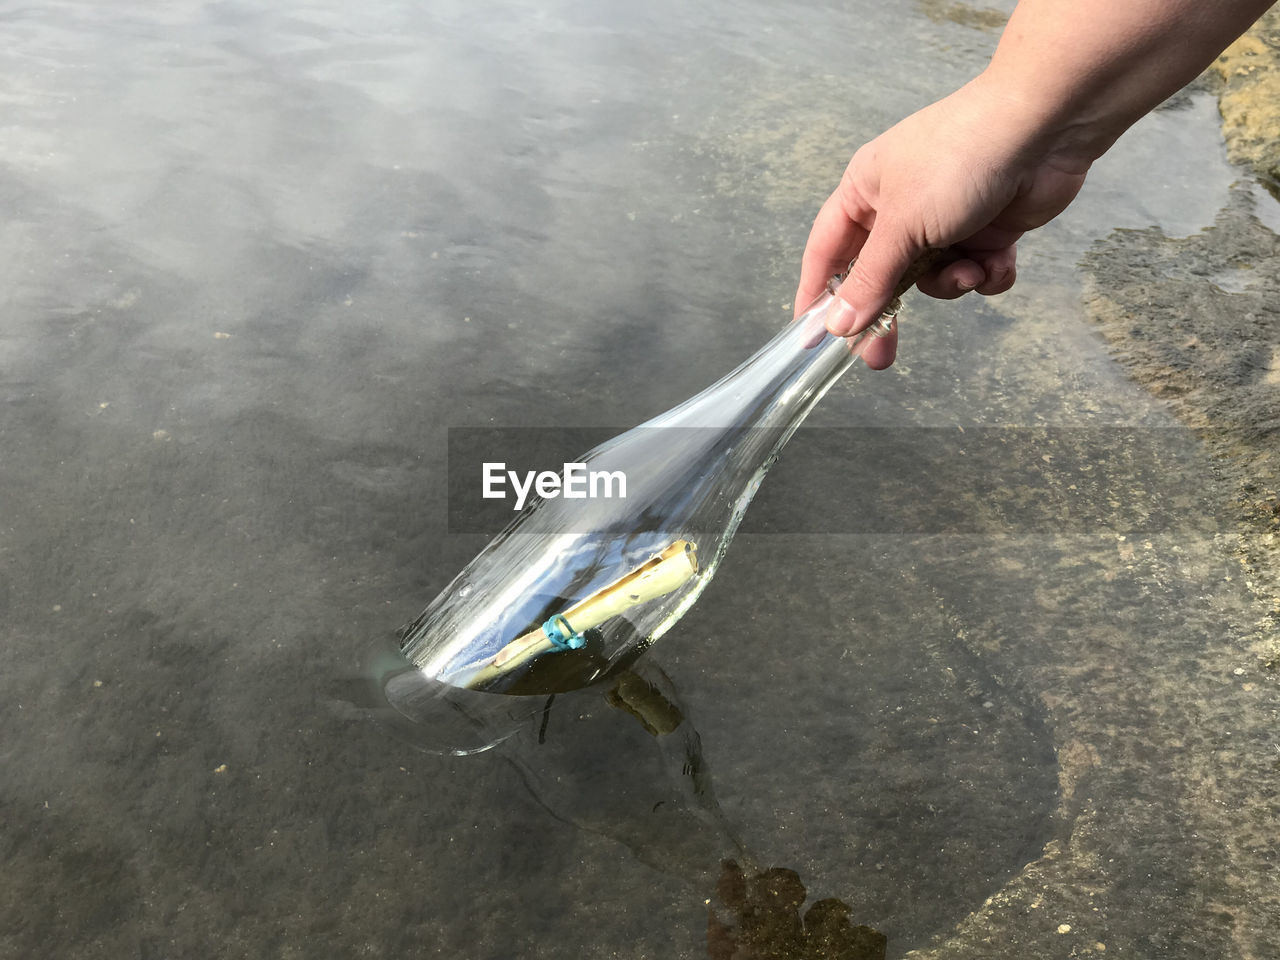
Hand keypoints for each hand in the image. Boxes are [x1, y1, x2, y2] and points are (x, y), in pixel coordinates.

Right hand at [795, 75, 1089, 368]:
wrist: (1044, 128)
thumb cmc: (956, 161)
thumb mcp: (903, 225)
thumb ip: (870, 279)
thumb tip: (836, 324)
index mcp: (864, 192)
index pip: (828, 252)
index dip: (818, 294)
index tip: (812, 339)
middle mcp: (899, 207)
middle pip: (879, 275)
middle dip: (886, 311)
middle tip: (880, 357)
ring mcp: (945, 220)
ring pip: (931, 278)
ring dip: (951, 282)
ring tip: (969, 269)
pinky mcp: (987, 230)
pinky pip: (973, 271)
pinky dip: (987, 273)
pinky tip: (1000, 260)